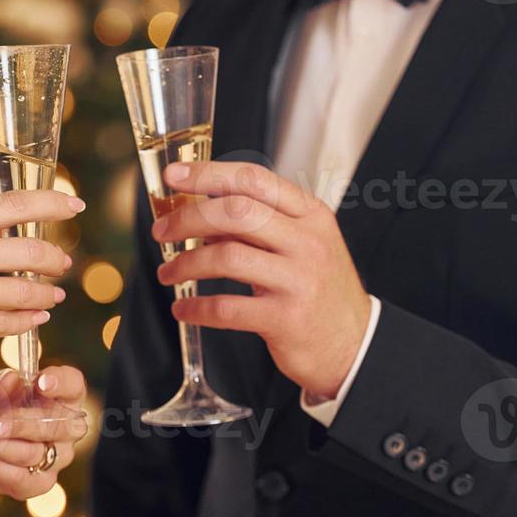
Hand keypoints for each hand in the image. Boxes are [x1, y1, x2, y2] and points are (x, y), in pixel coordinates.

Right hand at [0, 190, 82, 369]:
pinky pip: (6, 323)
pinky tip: (37, 317)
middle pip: (28, 252)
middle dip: (54, 259)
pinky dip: (28, 320)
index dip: (52, 204)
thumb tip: (11, 230)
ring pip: (23, 292)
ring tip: (53, 295)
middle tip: (64, 264)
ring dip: (46, 294)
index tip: (76, 206)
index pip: (13, 206)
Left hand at [0, 366, 88, 499]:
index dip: (61, 383)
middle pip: (59, 425)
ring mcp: (57, 457)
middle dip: (22, 423)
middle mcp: (67, 427)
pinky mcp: (38, 482)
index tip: (39, 382)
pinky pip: (21, 478)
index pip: (73, 385)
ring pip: (34, 453)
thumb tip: (11, 380)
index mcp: (62, 394)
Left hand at [153, 161, 370, 398]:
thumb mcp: (302, 244)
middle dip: (188, 218)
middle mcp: (308, 241)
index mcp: (310, 214)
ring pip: (227, 257)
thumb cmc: (318, 289)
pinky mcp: (286, 319)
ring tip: (168, 273)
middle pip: (236, 212)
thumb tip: (199, 210)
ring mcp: (299, 280)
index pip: (254, 180)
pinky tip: (183, 308)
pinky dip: (196, 307)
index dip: (208, 173)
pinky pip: (227, 308)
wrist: (355, 343)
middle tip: (161, 231)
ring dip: (186, 264)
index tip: (173, 176)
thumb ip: (258, 224)